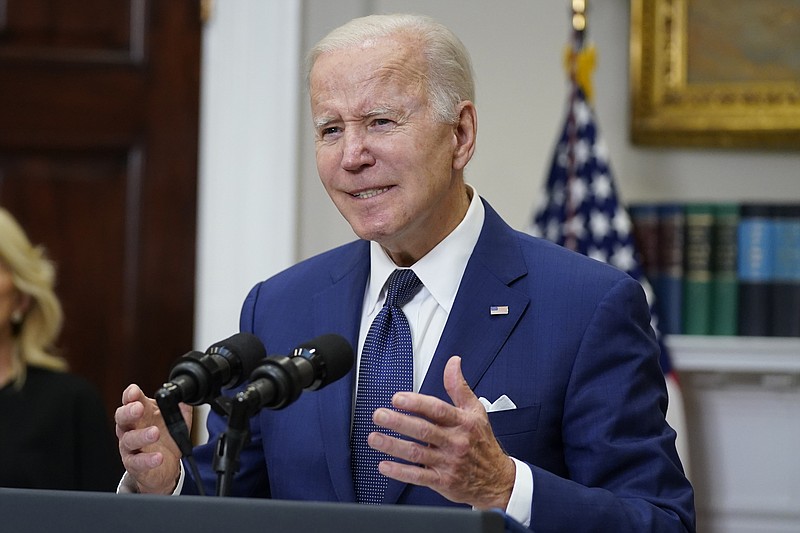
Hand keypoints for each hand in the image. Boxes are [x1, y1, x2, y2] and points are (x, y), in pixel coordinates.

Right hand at [114, 384, 192, 493]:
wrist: (164, 467)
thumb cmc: (166, 440)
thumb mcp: (177, 421)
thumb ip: (181, 408)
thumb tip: (185, 398)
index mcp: (141, 414)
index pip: (130, 400)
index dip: (130, 394)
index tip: (135, 391)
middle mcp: (131, 428)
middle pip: (122, 417)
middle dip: (129, 411)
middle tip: (139, 408)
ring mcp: (130, 447)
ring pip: (129, 439)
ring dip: (142, 435)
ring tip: (155, 432)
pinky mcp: (134, 464)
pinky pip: (137, 462)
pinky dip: (148, 459)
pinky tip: (158, 457)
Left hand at [369, 356, 515, 508]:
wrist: (497, 479)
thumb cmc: (482, 443)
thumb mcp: (476, 411)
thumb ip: (459, 387)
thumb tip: (453, 363)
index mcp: (463, 422)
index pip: (438, 410)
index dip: (416, 403)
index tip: (397, 398)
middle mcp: (455, 442)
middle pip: (423, 431)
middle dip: (398, 422)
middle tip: (379, 415)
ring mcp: (448, 462)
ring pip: (416, 453)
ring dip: (393, 446)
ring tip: (374, 438)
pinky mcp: (443, 481)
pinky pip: (418, 476)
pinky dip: (400, 472)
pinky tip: (384, 465)